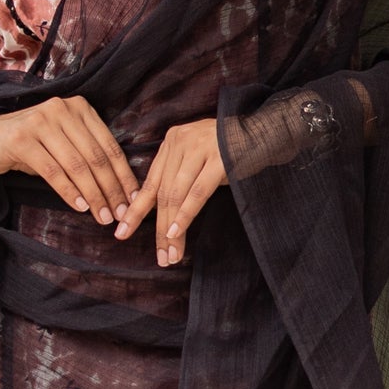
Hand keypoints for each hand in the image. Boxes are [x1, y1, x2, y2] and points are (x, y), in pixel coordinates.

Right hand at [0, 95, 136, 223]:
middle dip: (112, 189)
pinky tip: (81, 207)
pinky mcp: (22, 139)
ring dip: (94, 195)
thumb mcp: (63, 143)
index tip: (134, 201)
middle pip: (96, 156)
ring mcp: (41, 121)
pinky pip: (53, 171)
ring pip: (77, 165)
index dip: (124, 176)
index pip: (109, 146)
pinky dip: (70, 192)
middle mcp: (62, 109)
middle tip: (121, 214)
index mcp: (79, 108)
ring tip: (103, 217)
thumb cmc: (32, 145)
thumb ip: (88, 155)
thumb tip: (119, 190)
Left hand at [114, 119, 227, 264]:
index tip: (122, 233)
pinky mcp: (218, 159)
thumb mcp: (199, 161)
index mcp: (172, 143)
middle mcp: (180, 142)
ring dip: (171, 229)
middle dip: (156, 228)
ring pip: (176, 195)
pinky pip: (197, 192)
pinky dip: (185, 215)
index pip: (150, 182)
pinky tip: (176, 233)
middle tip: (158, 256)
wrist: (266, 131)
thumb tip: (163, 213)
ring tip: (170, 254)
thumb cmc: (232, 151)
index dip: (136, 210)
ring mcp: (198, 148)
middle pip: (161, 193)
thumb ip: (180, 177)